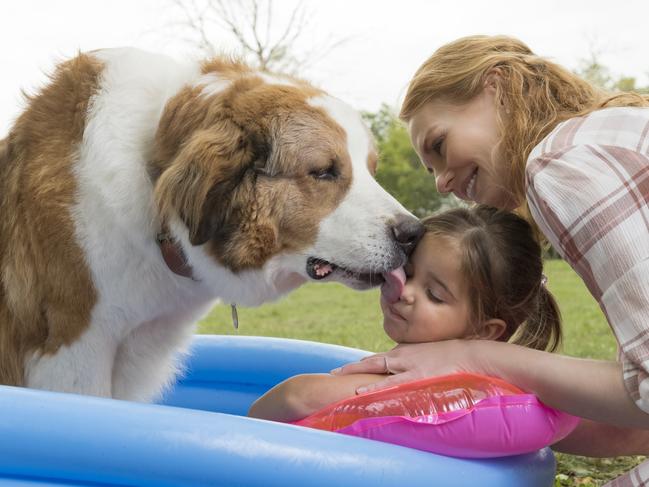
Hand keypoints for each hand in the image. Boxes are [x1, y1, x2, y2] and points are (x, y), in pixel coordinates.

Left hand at [331, 340, 479, 393]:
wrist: (471, 355)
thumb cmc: (452, 358)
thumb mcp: (429, 358)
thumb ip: (416, 366)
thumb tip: (410, 377)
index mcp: (405, 352)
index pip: (378, 359)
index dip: (362, 365)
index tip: (345, 370)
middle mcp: (402, 356)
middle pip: (371, 362)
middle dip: (351, 367)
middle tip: (332, 373)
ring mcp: (408, 366)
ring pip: (376, 370)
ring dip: (357, 375)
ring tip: (337, 379)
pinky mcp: (416, 377)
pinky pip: (391, 385)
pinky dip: (375, 390)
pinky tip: (361, 394)